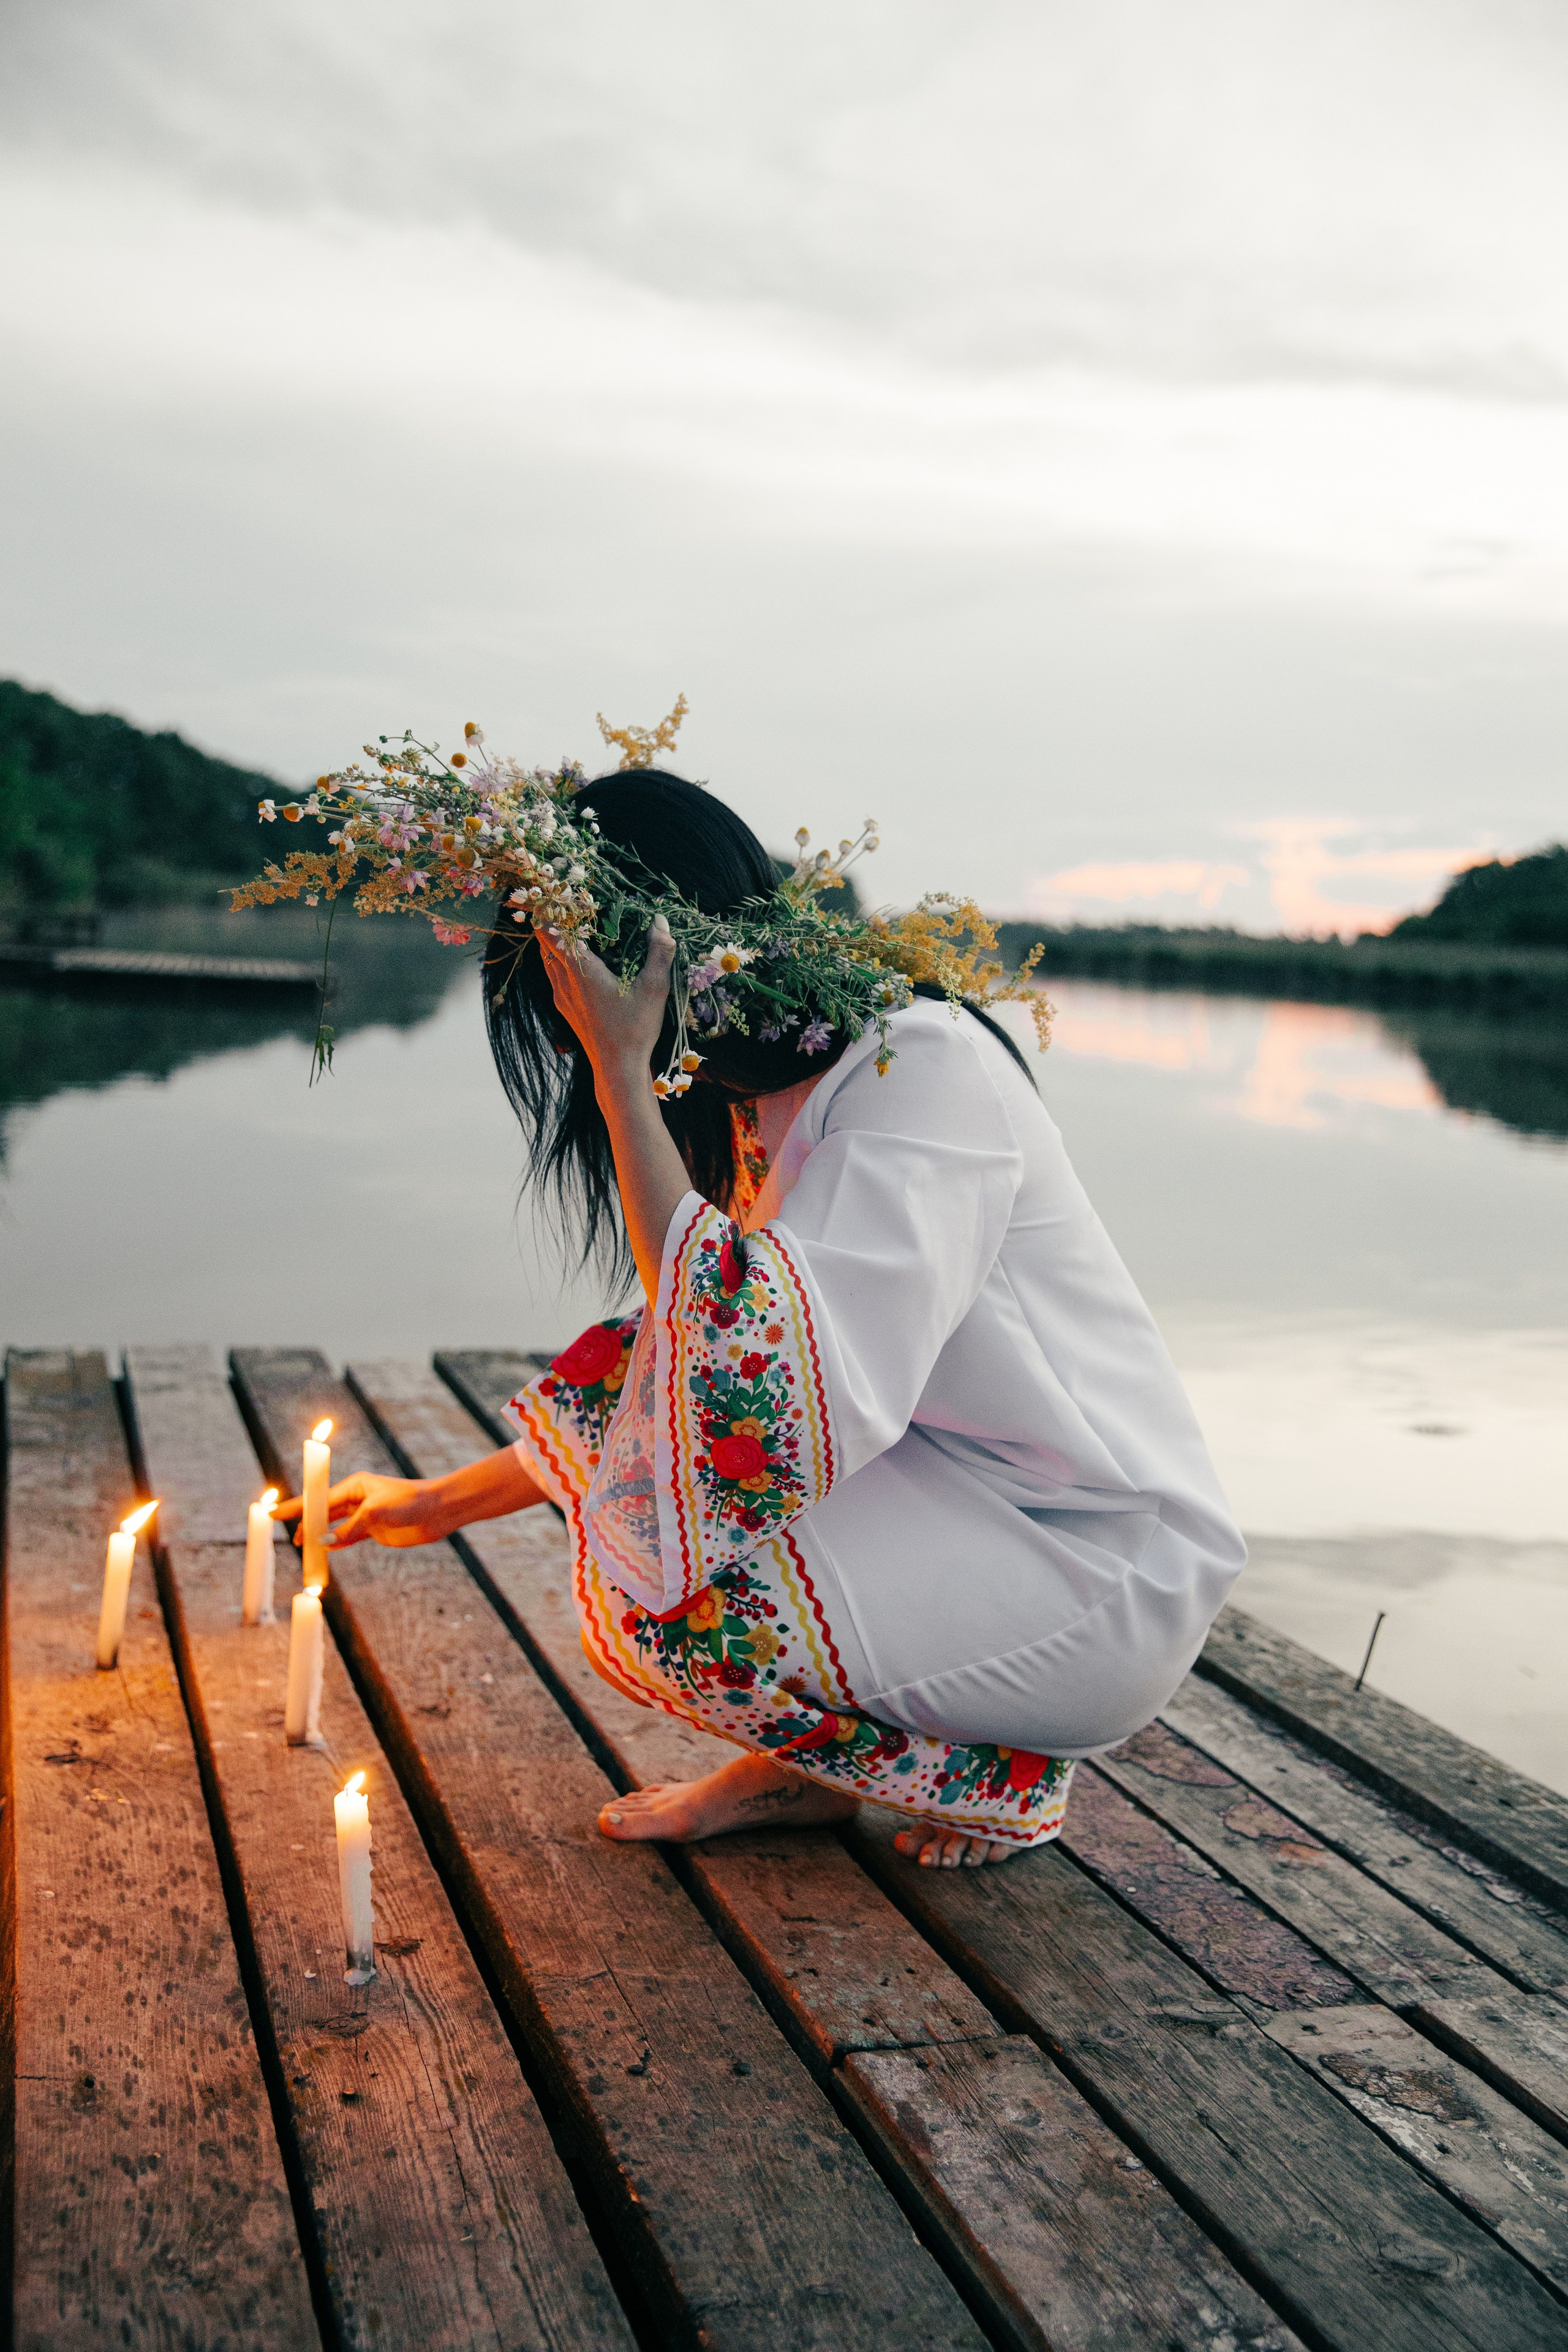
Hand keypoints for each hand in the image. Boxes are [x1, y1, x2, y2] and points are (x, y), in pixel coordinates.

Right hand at [273, 1472, 447, 1550]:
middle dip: (304, 1523)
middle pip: (322, 1512)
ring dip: (319, 1536)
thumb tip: (324, 1543)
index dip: (295, 1507)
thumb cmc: (410, 1502)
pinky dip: (335, 1543)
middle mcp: (356, 1499)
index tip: (273, 1512)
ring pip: (333, 1526)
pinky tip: (325, 1549)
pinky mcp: (374, 1529)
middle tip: (285, 1536)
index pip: (318, 1499)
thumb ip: (349, 1529)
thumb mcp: (376, 1514)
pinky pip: (347, 1537)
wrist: (439, 1510)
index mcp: (354, 1486)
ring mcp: (365, 1514)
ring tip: (301, 1546)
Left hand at [536, 916, 674, 1085]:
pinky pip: (555, 977)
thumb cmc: (635, 1029)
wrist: (618, 1069)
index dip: (550, 912)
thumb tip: (660, 922)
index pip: (550, 933)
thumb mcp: (654, 988)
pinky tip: (582, 964)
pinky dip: (562, 962)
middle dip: (554, 923)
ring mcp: (561, 997)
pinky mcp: (566, 1009)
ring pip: (548, 961)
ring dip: (557, 944)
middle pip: (545, 944)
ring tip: (575, 931)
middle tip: (571, 907)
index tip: (558, 895)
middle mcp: (564, 982)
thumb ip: (659, 952)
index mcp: (581, 971)